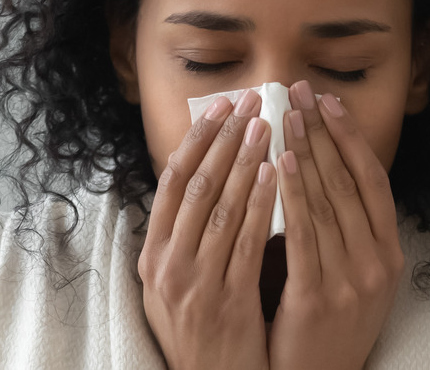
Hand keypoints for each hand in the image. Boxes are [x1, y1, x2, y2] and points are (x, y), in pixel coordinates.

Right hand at [139, 90, 275, 369]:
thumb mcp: (175, 282)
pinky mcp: (227, 301)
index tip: (220, 105)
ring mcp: (195, 284)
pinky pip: (246, 242)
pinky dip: (261, 204)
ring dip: (245, 161)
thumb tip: (206, 174)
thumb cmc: (200, 328)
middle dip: (225, 137)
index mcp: (152, 254)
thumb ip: (184, 235)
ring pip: (221, 207)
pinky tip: (277, 175)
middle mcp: (167, 265)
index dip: (198, 138)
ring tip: (267, 125)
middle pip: (196, 185)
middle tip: (250, 100)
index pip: (173, 181)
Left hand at [268, 81, 404, 369]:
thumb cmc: (329, 324)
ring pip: (328, 201)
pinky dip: (293, 195)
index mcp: (390, 254)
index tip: (328, 102)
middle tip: (299, 92)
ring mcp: (352, 280)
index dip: (350, 137)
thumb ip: (347, 231)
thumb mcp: (356, 277)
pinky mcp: (319, 297)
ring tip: (285, 115)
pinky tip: (280, 164)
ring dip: (306, 152)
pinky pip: (304, 235)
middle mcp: (378, 263)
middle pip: (348, 182)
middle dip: (321, 132)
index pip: (373, 180)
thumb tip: (322, 168)